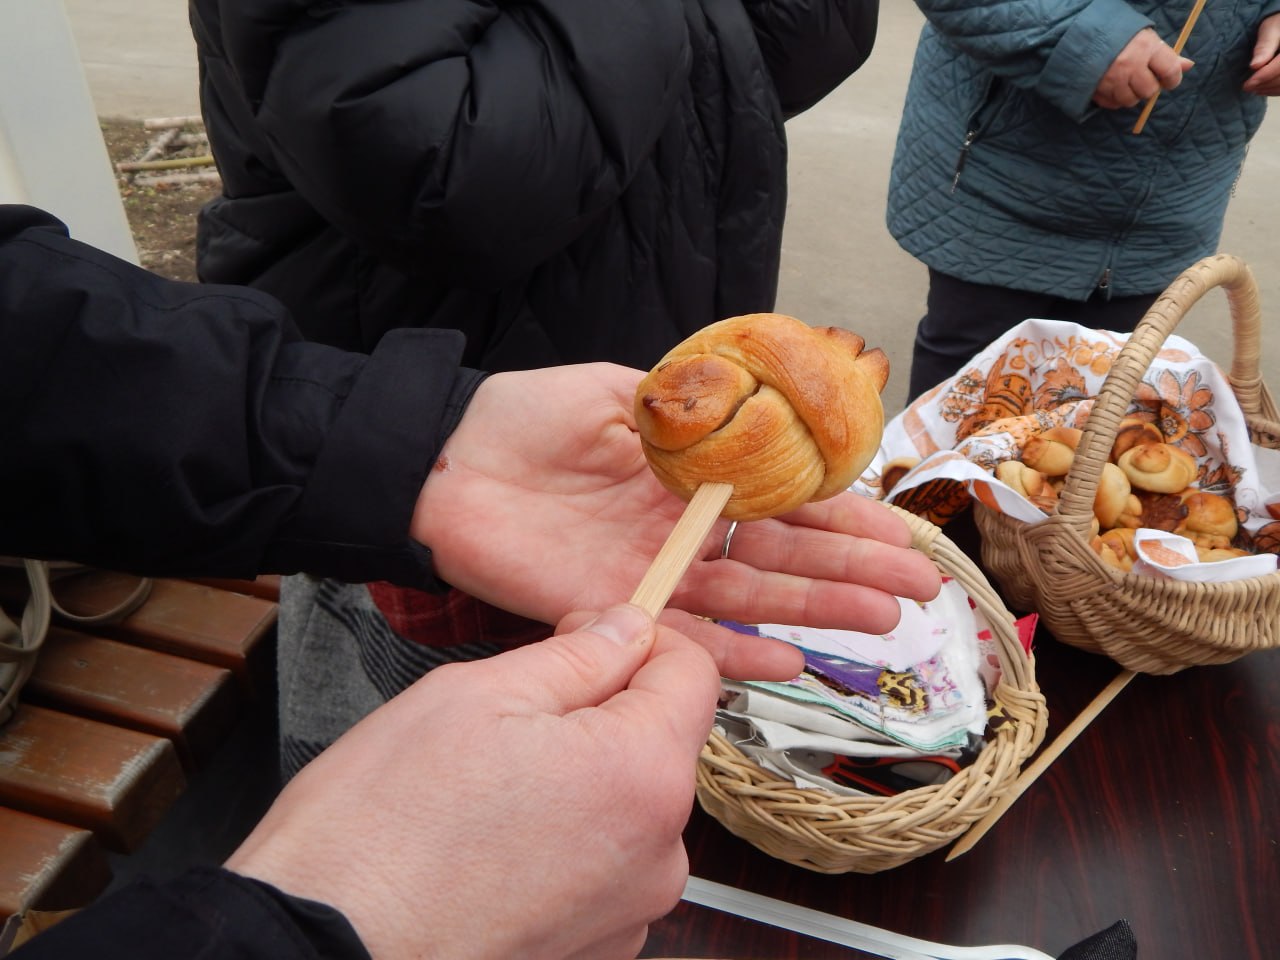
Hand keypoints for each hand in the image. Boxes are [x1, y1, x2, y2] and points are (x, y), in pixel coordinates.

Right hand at [228, 604, 718, 959]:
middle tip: (513, 712)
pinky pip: (602, 867)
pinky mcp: (595, 949)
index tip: (585, 638)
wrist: (324, 947)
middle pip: (659, 742)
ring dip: (579, 779)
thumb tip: (627, 630)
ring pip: (628, 805)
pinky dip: (563, 843)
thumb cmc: (382, 831)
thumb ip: (578, 656)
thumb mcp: (478, 695)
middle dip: (601, 712)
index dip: (637, 639)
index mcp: (642, 774)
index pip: (692, 672)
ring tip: (489, 790)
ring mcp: (629, 912)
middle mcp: (658, 853)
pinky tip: (493, 843)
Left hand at [411, 363, 941, 680]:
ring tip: (878, 626)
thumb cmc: (523, 419)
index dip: (842, 516)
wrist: (442, 465)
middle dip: (852, 572)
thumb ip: (686, 406)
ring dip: (816, 612)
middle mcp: (682, 530)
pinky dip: (735, 655)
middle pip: (782, 556)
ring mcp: (652, 574)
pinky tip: (789, 664)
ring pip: (750, 599)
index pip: (783, 499)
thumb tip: (756, 404)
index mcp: (689, 476)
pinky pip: (685, 640)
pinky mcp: (612, 611)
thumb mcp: (617, 390)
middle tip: (918, 592)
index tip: (898, 532)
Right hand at [1093, 28, 1192, 108]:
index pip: (1169, 71)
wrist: (1084, 34)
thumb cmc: (1121, 36)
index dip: (1173, 79)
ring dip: (1131, 95)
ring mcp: (1111, 79)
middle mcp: (1130, 65)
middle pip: (1149, 91)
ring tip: (1127, 83)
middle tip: (1143, 79)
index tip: (1170, 81)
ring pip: (1130, 101)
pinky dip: (1115, 100)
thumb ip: (1167, 54)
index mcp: (1146, 47)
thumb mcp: (1146, 38)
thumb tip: (1188, 66)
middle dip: (1148, 88)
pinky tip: (1114, 88)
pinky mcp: (1096, 89)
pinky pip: (1112, 104)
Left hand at [1244, 13, 1279, 94]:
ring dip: (1269, 89)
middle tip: (1247, 87)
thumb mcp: (1271, 28)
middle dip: (1265, 84)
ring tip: (1253, 88)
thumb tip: (1255, 65)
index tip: (1247, 84)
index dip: (1265, 75)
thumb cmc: (1279, 25)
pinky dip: (1275, 90)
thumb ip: (1265, 46)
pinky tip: (1263, 89)